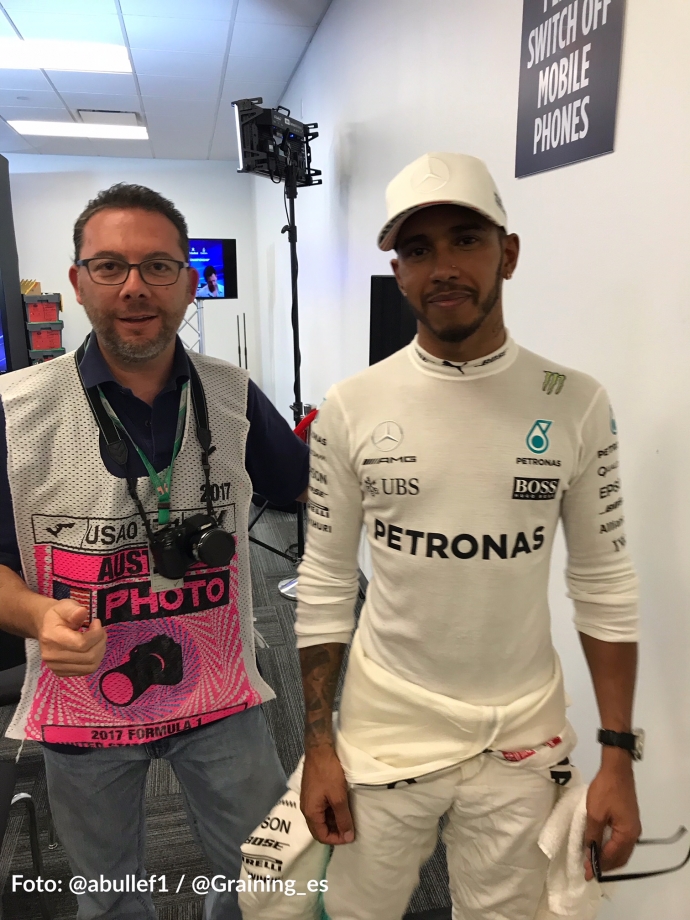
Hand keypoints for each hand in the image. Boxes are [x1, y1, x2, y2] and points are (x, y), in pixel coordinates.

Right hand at [37, 600, 105, 676]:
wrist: (45, 627)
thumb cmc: (57, 615)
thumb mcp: (64, 606)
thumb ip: (73, 610)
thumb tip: (82, 612)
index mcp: (52, 638)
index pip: (82, 644)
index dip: (96, 634)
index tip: (97, 622)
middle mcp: (52, 656)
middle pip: (88, 656)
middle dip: (100, 642)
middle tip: (100, 631)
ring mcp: (55, 667)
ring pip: (90, 666)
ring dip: (100, 651)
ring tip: (98, 639)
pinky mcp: (60, 673)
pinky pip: (86, 671)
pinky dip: (94, 660)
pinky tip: (92, 648)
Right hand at [301, 747, 354, 844]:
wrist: (319, 750)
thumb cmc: (328, 774)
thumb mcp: (338, 798)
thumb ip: (343, 819)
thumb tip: (348, 837)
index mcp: (310, 813)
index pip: (321, 836)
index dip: (336, 840)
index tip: (350, 836)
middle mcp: (306, 809)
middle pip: (320, 829)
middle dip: (335, 832)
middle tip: (350, 828)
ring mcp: (309, 800)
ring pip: (321, 819)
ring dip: (334, 821)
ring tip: (348, 818)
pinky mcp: (312, 793)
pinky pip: (321, 809)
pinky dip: (331, 812)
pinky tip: (341, 808)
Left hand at [584, 751, 640, 879]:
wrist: (616, 769)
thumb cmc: (605, 791)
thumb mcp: (594, 813)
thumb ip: (592, 835)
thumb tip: (588, 851)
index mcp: (627, 834)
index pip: (612, 857)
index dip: (598, 865)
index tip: (586, 872)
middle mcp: (634, 834)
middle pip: (620, 857)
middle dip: (605, 865)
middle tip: (589, 869)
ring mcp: (633, 827)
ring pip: (622, 850)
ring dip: (609, 857)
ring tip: (593, 860)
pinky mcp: (629, 820)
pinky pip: (621, 841)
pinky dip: (612, 847)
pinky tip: (601, 846)